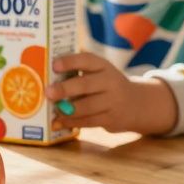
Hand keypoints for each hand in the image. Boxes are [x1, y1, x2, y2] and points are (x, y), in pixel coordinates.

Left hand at [46, 53, 177, 134]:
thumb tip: (47, 75)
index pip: (87, 60)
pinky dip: (71, 123)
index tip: (54, 65)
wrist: (137, 104)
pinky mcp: (112, 119)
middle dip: (65, 89)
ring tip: (54, 110)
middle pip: (86, 84)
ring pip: (87, 106)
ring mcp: (112, 101)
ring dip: (67, 110)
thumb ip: (79, 71)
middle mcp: (110, 81)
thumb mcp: (100, 72)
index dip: (70, 62)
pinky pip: (89, 122)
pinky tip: (58, 123)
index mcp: (103, 66)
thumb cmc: (107, 85)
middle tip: (49, 92)